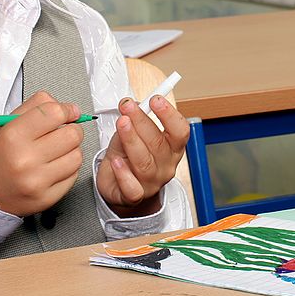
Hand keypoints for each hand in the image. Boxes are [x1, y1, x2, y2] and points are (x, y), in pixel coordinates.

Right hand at [0, 91, 83, 216]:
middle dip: (71, 130)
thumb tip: (71, 109)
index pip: (55, 113)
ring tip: (55, 152)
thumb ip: (37, 106)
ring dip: (71, 150)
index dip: (67, 110)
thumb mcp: (8, 123)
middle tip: (61, 133)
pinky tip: (54, 167)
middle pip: (72, 134)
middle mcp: (25, 159)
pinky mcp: (47, 197)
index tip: (69, 112)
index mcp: (12, 136)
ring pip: (77, 155)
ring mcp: (37, 181)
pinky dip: (68, 168)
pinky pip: (74, 175)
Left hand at [96, 95, 189, 217]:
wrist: (119, 186)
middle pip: (159, 143)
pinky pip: (132, 187)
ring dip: (131, 140)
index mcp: (172, 148)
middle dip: (142, 121)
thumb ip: (133, 120)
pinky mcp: (134, 196)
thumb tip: (131, 104)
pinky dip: (122, 173)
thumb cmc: (129, 157)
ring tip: (121, 124)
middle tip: (128, 106)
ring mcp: (152, 182)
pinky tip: (115, 160)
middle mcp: (166, 166)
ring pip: (144, 162)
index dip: (169, 114)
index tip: (155, 99)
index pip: (180, 131)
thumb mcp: (133, 134)